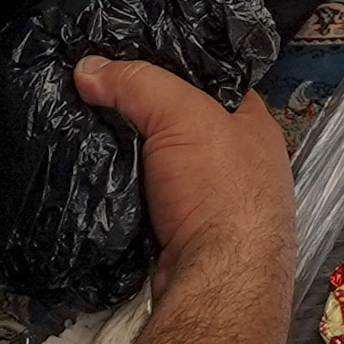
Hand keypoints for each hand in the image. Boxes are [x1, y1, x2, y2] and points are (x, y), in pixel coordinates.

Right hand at [78, 57, 294, 292]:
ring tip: (90, 133)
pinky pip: (147, 201)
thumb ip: (138, 83)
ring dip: (132, 157)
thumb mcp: (181, 115)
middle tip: (98, 97)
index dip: (171, 66)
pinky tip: (100, 179)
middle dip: (143, 115)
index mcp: (253, 125)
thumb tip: (90, 68)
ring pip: (161, 165)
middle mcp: (239, 162)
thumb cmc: (221, 192)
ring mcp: (211, 202)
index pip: (211, 79)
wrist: (217, 282)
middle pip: (180, 123)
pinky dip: (127, 192)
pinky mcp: (183, 235)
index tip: (127, 60)